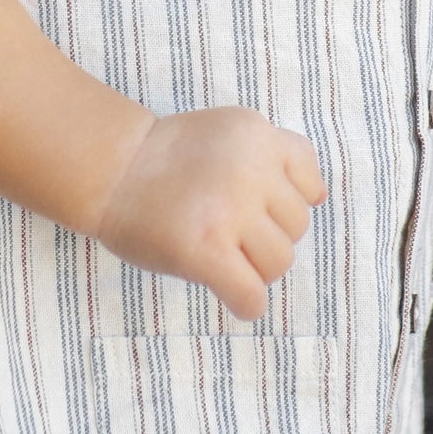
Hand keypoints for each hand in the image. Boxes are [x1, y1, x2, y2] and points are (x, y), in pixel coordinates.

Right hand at [92, 107, 327, 320]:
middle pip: (295, 229)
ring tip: (219, 252)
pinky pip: (251, 297)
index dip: (282, 202)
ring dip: (253, 268)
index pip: (310, 186)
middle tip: (224, 227)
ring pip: (279, 264)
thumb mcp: (231, 130)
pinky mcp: (206, 251)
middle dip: (266, 235)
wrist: (112, 171)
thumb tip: (319, 196)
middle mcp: (250, 169)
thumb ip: (278, 153)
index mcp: (259, 135)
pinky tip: (226, 290)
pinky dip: (245, 303)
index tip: (250, 202)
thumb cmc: (171, 157)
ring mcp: (228, 211)